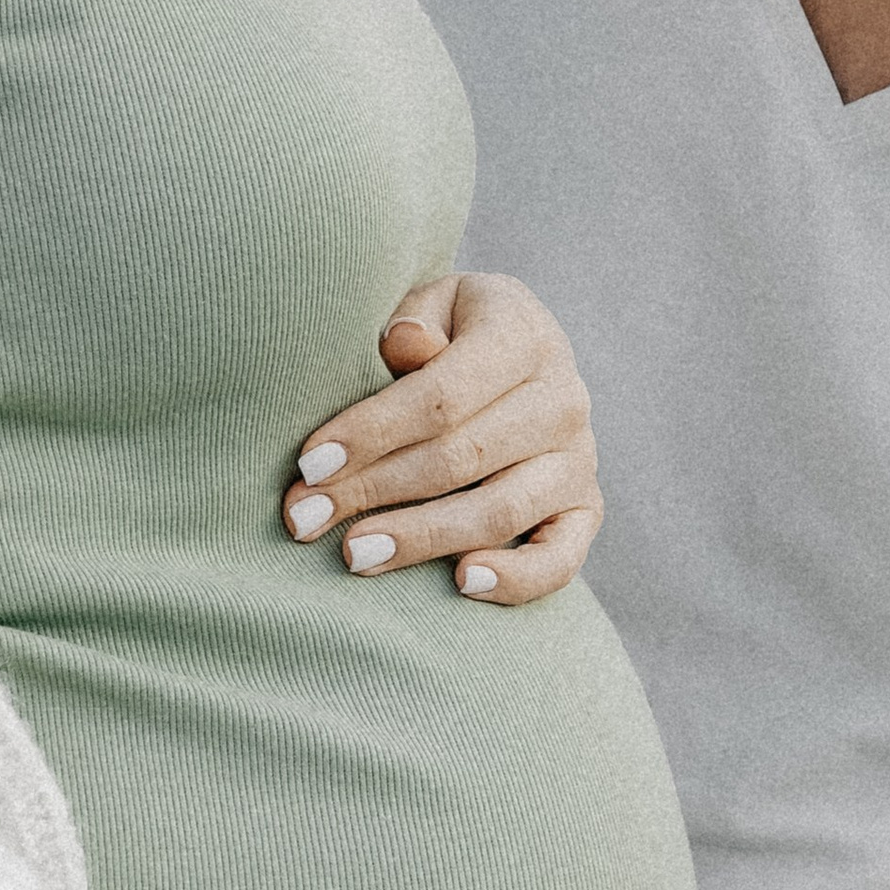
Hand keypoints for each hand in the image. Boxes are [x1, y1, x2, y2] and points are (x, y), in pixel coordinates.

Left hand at [283, 271, 602, 605]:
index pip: (443, 395)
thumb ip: (413, 323)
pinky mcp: (585, 508)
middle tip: (304, 517)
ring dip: (421, 538)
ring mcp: (579, 458)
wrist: (513, 355)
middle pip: (461, 457)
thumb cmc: (448, 332)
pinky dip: (516, 578)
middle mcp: (564, 398)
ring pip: (499, 511)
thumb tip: (404, 344)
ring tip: (355, 554)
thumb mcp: (430, 306)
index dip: (372, 432)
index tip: (310, 462)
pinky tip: (460, 583)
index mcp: (523, 335)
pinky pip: (560, 558)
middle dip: (373, 490)